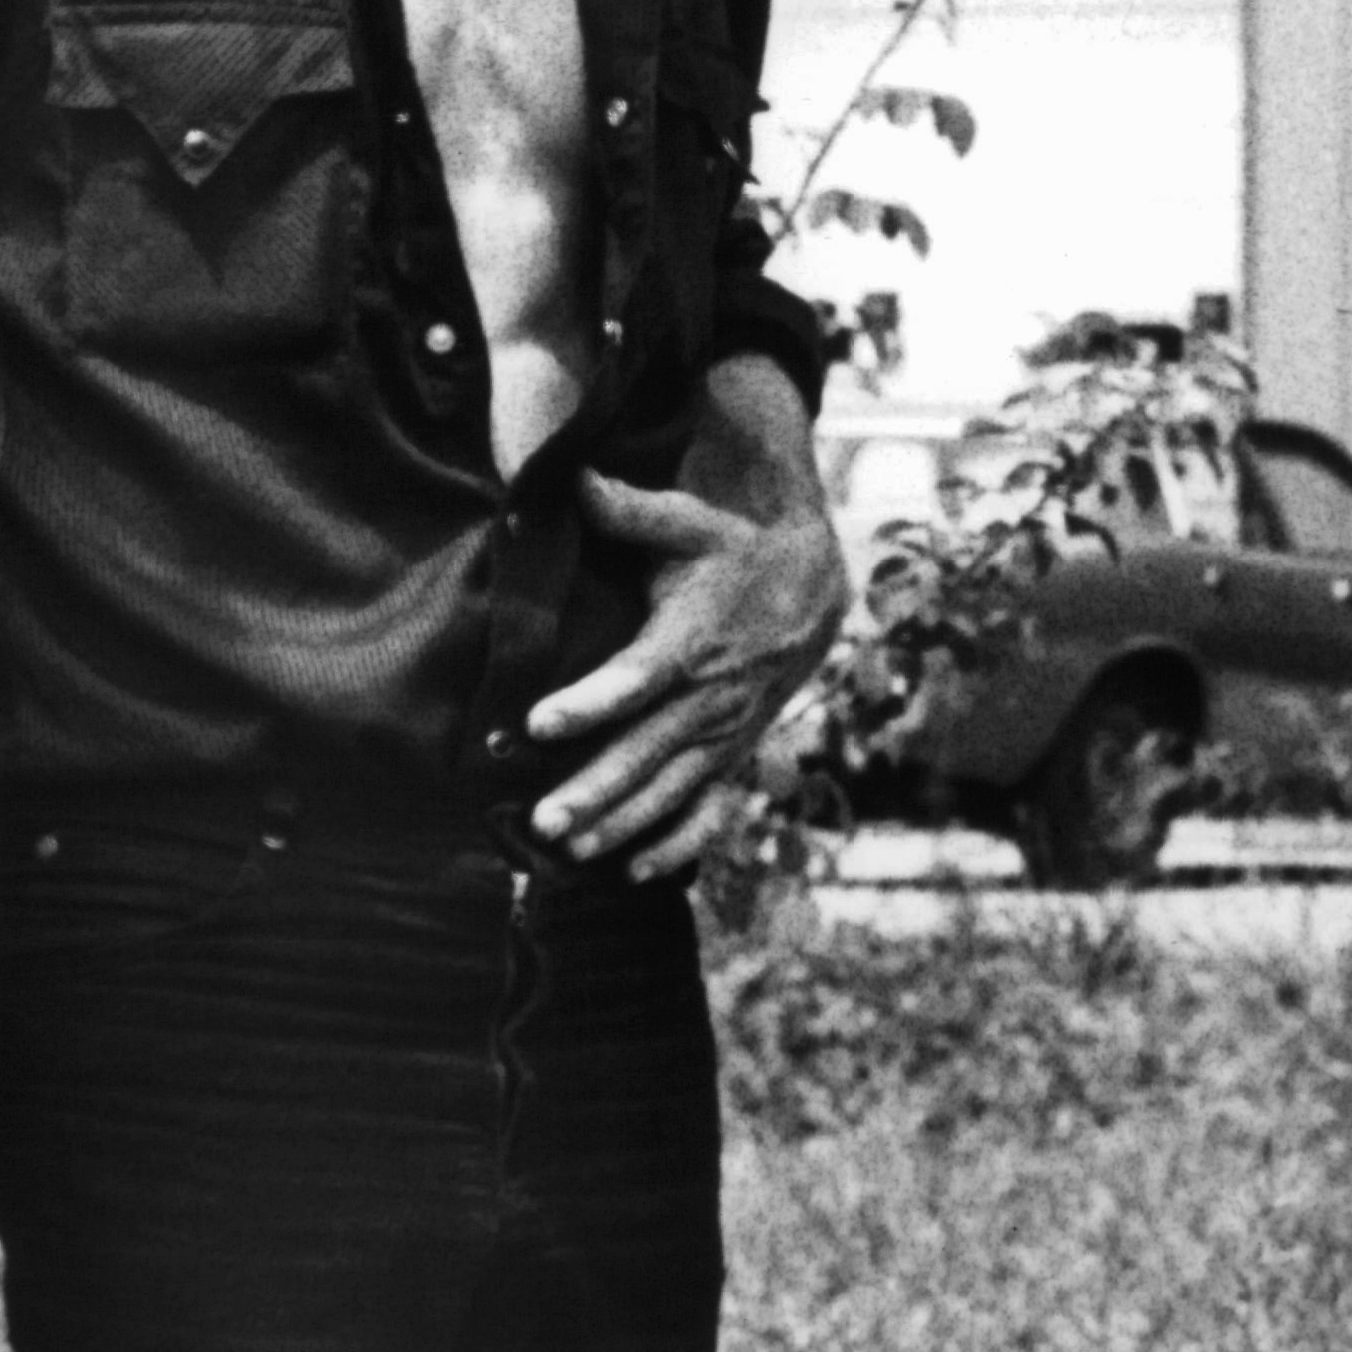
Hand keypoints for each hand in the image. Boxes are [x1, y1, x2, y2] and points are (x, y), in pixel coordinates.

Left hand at [524, 465, 851, 875]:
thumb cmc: (732, 553)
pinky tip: (635, 873)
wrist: (812, 591)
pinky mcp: (732, 755)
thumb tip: (570, 478)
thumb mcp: (690, 524)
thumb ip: (630, 510)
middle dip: (596, 789)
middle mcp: (711, 698)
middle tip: (544, 819)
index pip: (637, 678)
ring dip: (621, 824)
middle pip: (649, 752)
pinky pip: (710, 812)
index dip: (590, 703)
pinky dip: (678, 844)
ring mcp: (724, 735)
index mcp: (692, 641)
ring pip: (671, 790)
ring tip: (567, 850)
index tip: (539, 724)